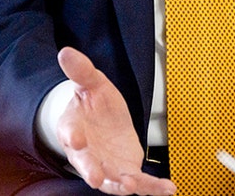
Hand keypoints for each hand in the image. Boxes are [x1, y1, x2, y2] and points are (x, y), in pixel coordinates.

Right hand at [56, 47, 176, 195]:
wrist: (101, 119)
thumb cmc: (92, 104)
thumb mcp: (90, 83)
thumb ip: (81, 70)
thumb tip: (66, 52)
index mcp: (73, 128)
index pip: (70, 132)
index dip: (73, 136)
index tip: (76, 139)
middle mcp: (86, 154)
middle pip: (86, 165)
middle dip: (90, 172)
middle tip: (95, 178)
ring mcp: (106, 166)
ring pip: (112, 180)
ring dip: (123, 185)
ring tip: (134, 185)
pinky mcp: (125, 171)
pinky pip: (139, 183)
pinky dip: (153, 188)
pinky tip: (168, 188)